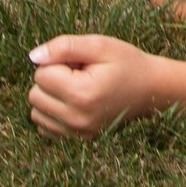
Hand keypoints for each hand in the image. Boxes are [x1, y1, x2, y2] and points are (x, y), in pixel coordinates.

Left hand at [27, 35, 155, 138]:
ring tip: (78, 89)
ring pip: (36, 112)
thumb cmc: (127, 63)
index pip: (41, 74)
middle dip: (52, 80)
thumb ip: (64, 46)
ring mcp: (77, 134)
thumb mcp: (100, 45)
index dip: (58, 62)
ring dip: (50, 97)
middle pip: (34, 95)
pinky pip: (44, 127)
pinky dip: (53, 114)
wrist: (152, 90)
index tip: (81, 63)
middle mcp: (76, 119)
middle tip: (79, 74)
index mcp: (82, 93)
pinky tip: (73, 104)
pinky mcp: (77, 141)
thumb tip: (33, 56)